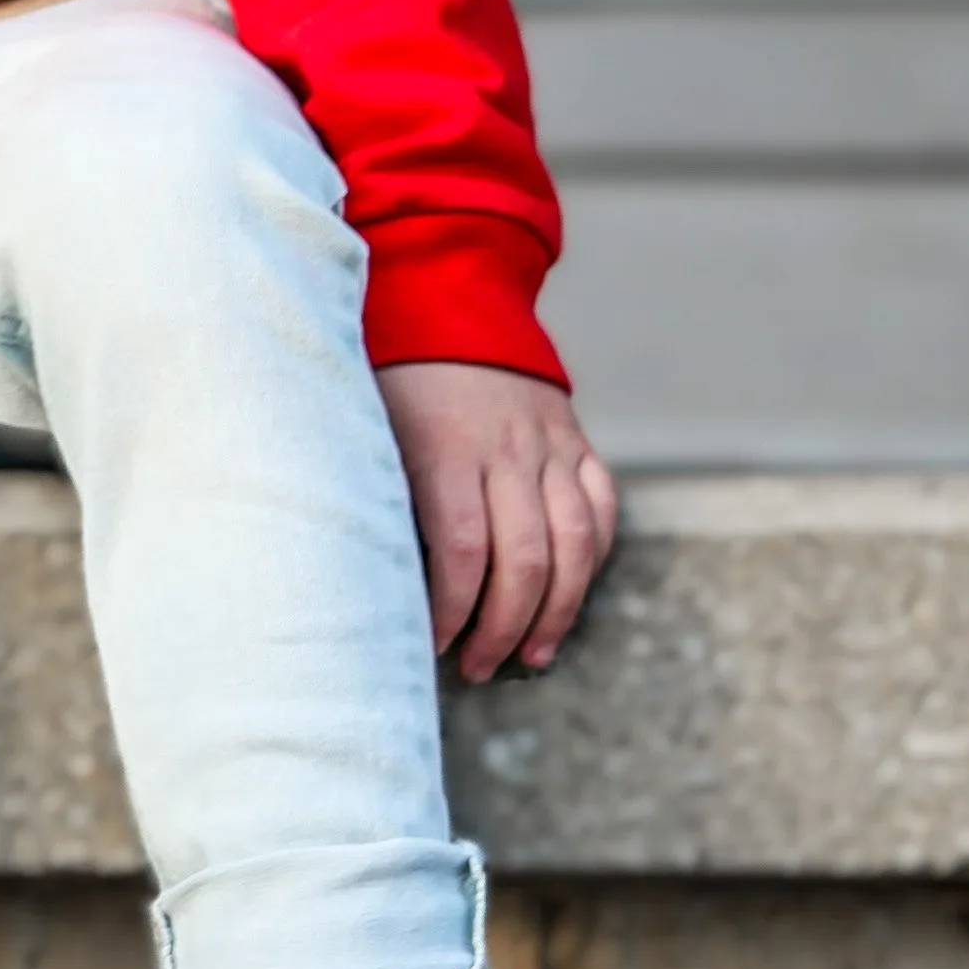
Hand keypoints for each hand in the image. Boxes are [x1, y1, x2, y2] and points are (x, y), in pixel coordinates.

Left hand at [378, 361, 619, 682]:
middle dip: (504, 627)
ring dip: (558, 611)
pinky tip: (568, 597)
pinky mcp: (576, 443)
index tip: (436, 645)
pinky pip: (600, 510)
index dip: (456, 609)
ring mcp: (550, 446)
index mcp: (447, 448)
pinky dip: (591, 560)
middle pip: (525, 558)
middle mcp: (507, 450)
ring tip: (531, 654)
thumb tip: (372, 577)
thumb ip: (379, 492)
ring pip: (574, 544)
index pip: (464, 549)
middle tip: (480, 668)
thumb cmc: (389, 377)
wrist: (448, 300)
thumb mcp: (368, 425)